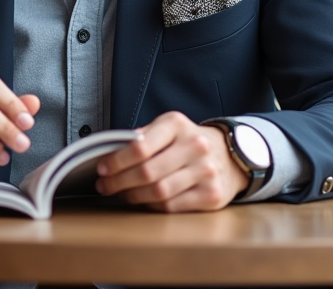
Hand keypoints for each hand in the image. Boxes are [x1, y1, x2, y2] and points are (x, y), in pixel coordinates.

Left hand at [94, 111, 247, 211]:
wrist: (230, 155)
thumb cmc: (189, 142)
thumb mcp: (168, 128)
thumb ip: (142, 137)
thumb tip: (110, 153)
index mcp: (177, 125)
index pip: (140, 146)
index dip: (116, 161)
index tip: (102, 169)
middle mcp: (194, 146)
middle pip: (147, 172)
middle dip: (119, 182)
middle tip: (105, 186)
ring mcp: (205, 171)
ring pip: (158, 192)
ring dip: (133, 196)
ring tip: (123, 194)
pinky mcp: (211, 195)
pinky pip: (171, 206)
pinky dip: (152, 206)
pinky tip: (144, 201)